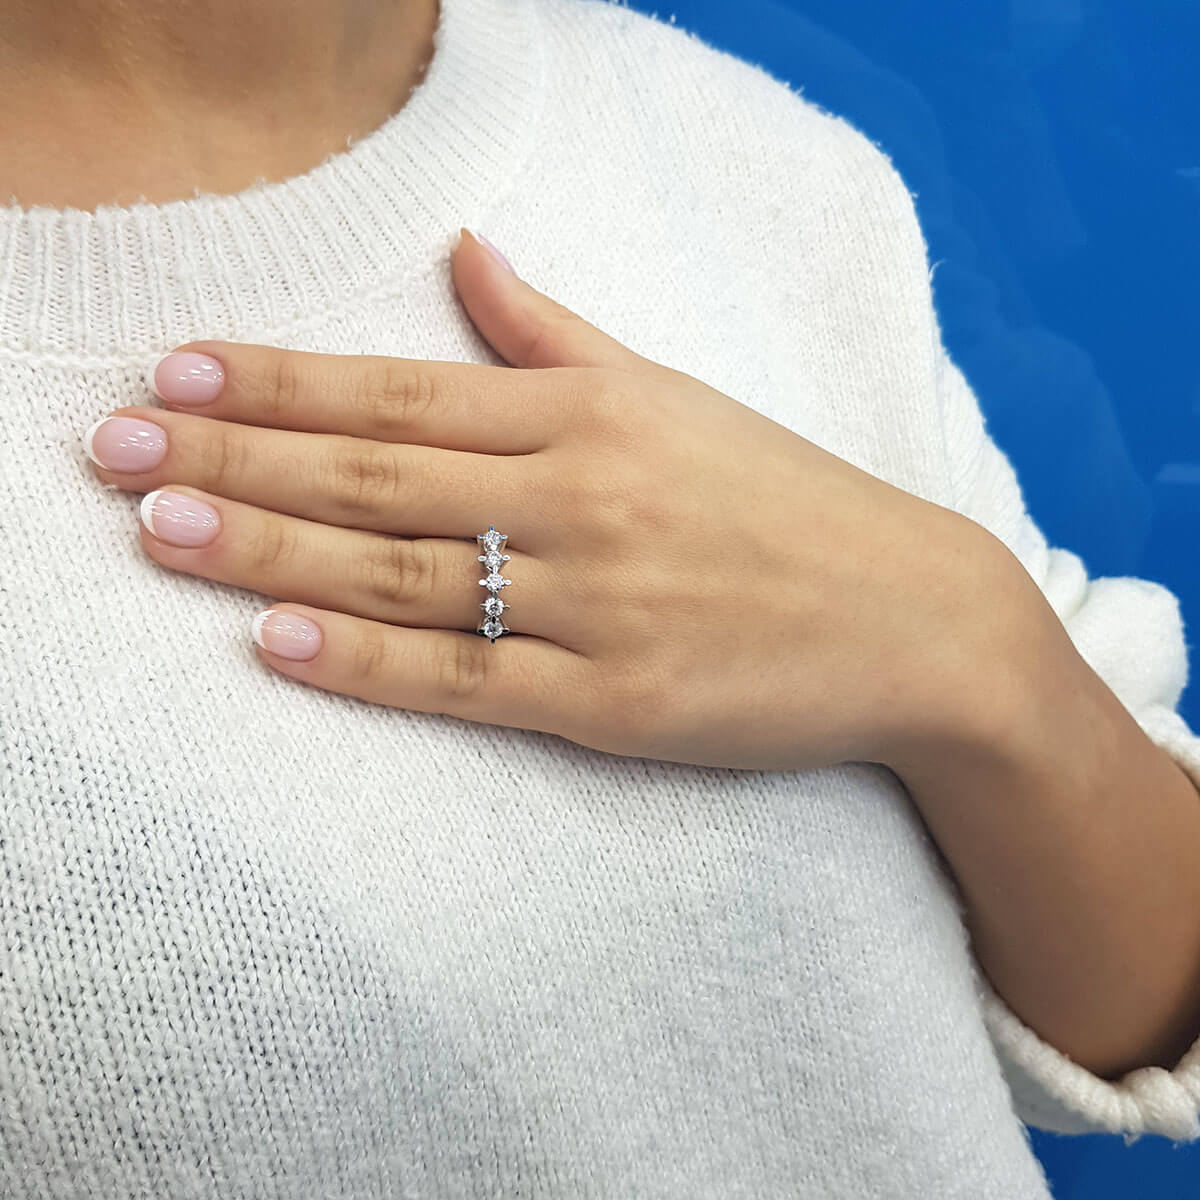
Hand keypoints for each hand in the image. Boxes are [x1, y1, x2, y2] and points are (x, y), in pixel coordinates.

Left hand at [83, 228, 1002, 770]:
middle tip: (114, 449)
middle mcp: (583, 499)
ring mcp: (598, 605)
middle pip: (376, 473)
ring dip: (271, 547)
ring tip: (160, 527)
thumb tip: (470, 254)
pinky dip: (371, 662)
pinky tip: (279, 642)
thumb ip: (556, 333)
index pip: (400, 389)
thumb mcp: (676, 396)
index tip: (175, 370)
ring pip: (404, 572)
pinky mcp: (618, 703)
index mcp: (592, 415)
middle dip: (235, 455)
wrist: (913, 617)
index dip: (278, 378)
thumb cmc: (785, 502)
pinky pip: (471, 680)